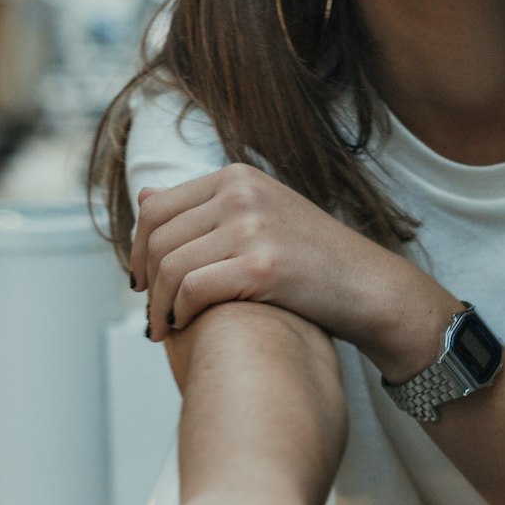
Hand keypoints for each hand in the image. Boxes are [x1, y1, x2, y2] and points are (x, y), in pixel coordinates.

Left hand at [132, 165, 386, 349]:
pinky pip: (192, 290)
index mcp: (237, 176)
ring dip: (157, 305)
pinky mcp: (261, 265)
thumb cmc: (312, 257)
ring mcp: (252, 227)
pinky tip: (184, 326)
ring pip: (170, 267)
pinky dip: (178, 313)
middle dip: (145, 282)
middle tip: (150, 314)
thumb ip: (203, 206)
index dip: (137, 249)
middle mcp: (241, 193)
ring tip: (162, 328)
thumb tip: (143, 195)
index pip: (156, 208)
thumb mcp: (258, 214)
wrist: (367, 285)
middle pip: (159, 239)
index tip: (141, 280)